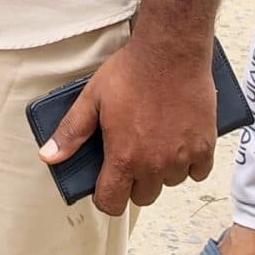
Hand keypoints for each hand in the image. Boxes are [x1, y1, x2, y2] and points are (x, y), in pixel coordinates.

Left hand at [40, 37, 216, 217]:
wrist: (170, 51)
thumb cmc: (132, 72)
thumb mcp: (92, 98)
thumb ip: (72, 131)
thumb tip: (50, 155)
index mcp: (124, 157)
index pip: (112, 203)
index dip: (106, 198)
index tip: (107, 185)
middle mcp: (154, 164)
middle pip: (143, 196)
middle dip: (134, 183)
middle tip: (132, 156)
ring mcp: (181, 157)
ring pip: (170, 182)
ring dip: (162, 171)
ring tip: (156, 143)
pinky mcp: (204, 145)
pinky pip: (198, 171)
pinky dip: (190, 163)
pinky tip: (180, 143)